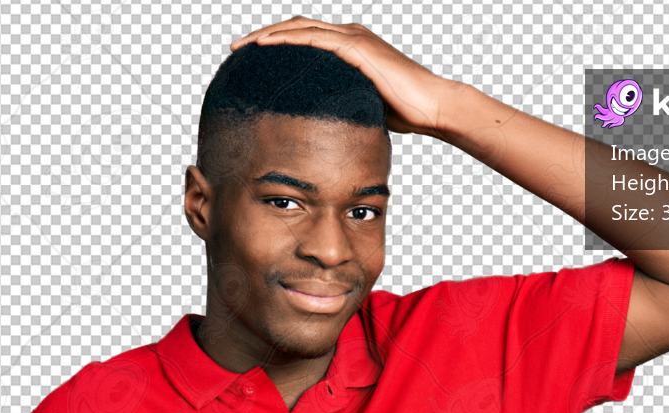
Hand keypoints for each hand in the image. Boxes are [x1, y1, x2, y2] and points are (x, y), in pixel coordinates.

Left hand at [230, 17, 459, 136]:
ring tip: (244, 45)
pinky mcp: (358, 47)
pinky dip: (289, 40)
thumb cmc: (405, 113)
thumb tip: (322, 129)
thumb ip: (342, 106)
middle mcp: (349, 36)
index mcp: (350, 48)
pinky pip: (315, 39)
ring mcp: (353, 38)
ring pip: (301, 28)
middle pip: (297, 28)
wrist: (432, 108)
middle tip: (237, 48)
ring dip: (269, 34)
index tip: (252, 58)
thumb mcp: (363, 107)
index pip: (306, 40)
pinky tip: (267, 46)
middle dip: (265, 36)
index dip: (278, 45)